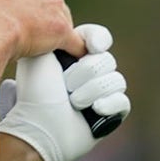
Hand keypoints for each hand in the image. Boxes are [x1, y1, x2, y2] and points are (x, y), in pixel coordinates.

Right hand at [0, 0, 81, 58]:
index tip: (27, 7)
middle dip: (44, 14)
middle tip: (28, 28)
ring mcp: (54, 5)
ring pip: (63, 20)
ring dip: (53, 32)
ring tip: (34, 46)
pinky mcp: (62, 29)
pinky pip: (76, 42)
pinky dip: (74, 50)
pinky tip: (72, 56)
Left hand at [0, 24, 130, 160]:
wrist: (39, 125)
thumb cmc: (36, 91)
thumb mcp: (39, 54)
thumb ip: (59, 35)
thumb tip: (80, 35)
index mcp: (72, 55)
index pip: (97, 37)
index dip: (98, 39)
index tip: (93, 46)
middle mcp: (88, 72)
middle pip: (107, 59)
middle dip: (85, 72)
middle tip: (65, 85)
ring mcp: (100, 93)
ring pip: (117, 80)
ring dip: (91, 90)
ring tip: (73, 102)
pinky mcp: (110, 113)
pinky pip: (123, 101)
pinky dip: (108, 104)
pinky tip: (94, 109)